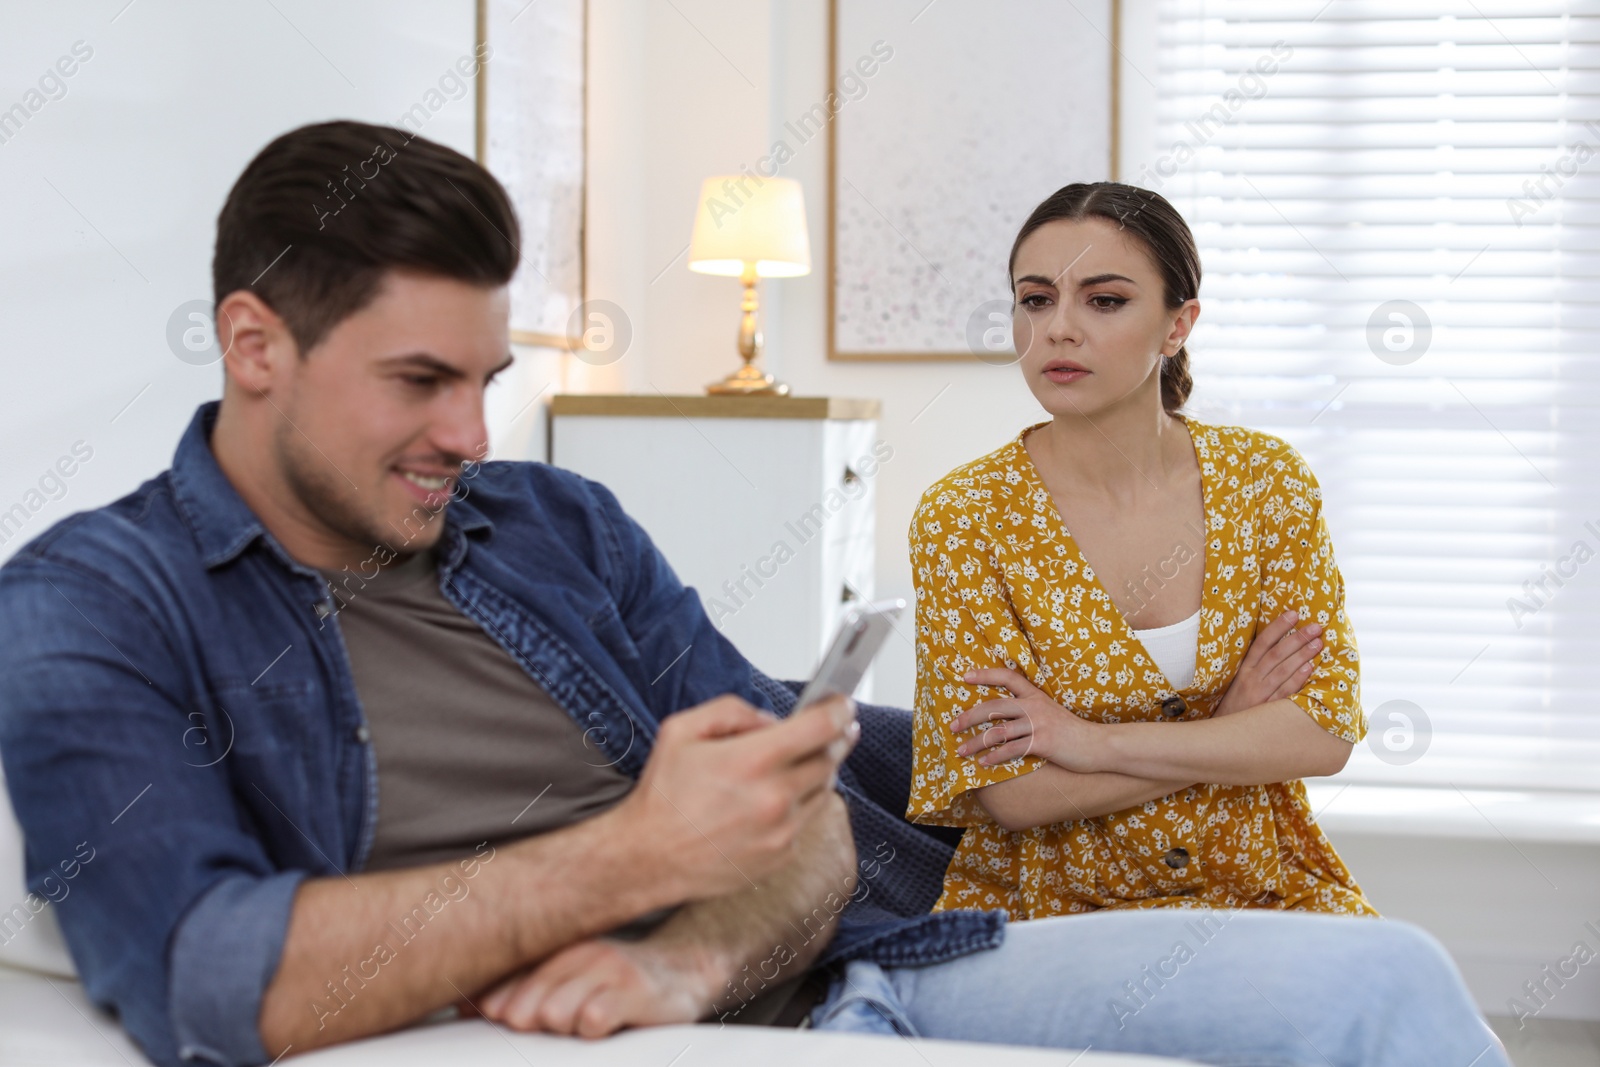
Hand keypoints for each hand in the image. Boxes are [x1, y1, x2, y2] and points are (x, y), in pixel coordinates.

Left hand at [473, 936, 709, 1036]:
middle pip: (522, 1008)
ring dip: (564, 1030)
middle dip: (531, 1027)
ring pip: (553, 1015)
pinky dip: (592, 1029)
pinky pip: (592, 1020)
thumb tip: (460, 1004)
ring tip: (585, 1022)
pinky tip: (605, 1025)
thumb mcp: (567, 977)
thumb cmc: (617, 980)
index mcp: (554, 949)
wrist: (686, 970)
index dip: (496, 1011)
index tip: (501, 1019)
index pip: (503, 986)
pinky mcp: (634, 990)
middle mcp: (577, 953)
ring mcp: (607, 968)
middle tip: (557, 1024)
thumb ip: (518, 988)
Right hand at [617, 694, 858, 901]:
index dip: (838, 710)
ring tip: (791, 764)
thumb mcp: (682, 730)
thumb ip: (732, 711)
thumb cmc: (663, 796)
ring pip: (823, 790)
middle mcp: (774, 798)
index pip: (820, 728)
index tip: (843, 704)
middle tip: (832, 728)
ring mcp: (782, 831)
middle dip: (834, 739)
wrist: (650, 857)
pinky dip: (798, 803)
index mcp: (752, 761)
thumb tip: (771, 720)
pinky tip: (771, 800)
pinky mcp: (782, 855)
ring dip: (817, 771)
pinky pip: (806, 819)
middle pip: (830, 759)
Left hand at [950, 668, 1101, 771]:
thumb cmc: (1072, 731)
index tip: (965, 676)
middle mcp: (1034, 706)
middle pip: (993, 706)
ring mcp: (1038, 724)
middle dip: (969, 716)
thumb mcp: (1051, 712)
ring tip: (961, 751)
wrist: (1098, 744)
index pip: (1007, 677)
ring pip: (998, 731)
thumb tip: (1004, 715)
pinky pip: (1012, 749)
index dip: (985, 674)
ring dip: (976, 742)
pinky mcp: (1042, 743)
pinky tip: (983, 763)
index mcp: (1035, 695)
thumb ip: (1030, 709)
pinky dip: (994, 757)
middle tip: (952, 725)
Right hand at [1214, 611, 1322, 716]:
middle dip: (1297, 638)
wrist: (1224, 734)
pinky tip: (1309, 668)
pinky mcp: (1267, 709)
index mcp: (1244, 670)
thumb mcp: (1239, 684)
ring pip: (1283, 670)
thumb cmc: (1236, 707)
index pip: (1262, 643)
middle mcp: (1251, 679)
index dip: (1277, 627)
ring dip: (1302, 655)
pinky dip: (1297, 679)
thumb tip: (1280, 648)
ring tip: (1318, 643)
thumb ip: (1256, 668)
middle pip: (1276, 654)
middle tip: (1315, 626)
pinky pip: (1285, 692)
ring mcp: (1260, 694)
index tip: (1293, 614)